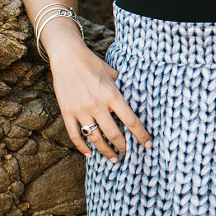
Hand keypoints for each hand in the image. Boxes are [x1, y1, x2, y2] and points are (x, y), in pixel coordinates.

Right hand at [50, 42, 151, 161]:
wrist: (67, 56)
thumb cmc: (93, 63)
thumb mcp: (113, 74)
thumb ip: (123, 88)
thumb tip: (136, 100)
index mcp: (111, 94)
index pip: (130, 120)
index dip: (141, 135)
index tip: (148, 145)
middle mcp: (97, 105)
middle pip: (113, 134)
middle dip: (123, 147)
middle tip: (129, 154)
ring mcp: (80, 110)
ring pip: (95, 139)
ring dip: (105, 151)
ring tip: (113, 158)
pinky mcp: (67, 112)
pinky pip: (75, 135)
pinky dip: (82, 147)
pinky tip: (90, 154)